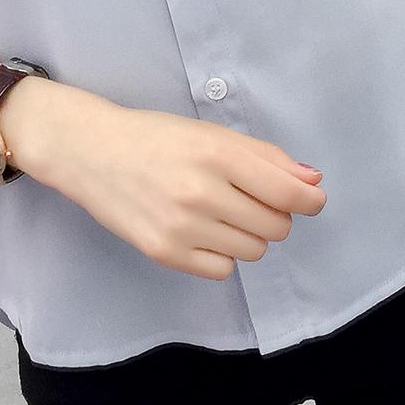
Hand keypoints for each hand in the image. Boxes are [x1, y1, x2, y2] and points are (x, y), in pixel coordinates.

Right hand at [3, 78, 326, 280]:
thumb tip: (312, 183)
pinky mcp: (163, 253)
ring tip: (221, 214)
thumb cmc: (156, 139)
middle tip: (248, 200)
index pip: (287, 193)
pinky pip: (222, 270)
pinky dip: (222, 253)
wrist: (92, 153)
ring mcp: (181, 228)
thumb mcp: (211, 134)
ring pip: (252, 250)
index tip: (310, 201)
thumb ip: (265, 157)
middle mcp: (200, 193)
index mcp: (216, 154)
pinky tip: (203, 232)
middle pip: (276, 227)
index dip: (310, 201)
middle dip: (274, 215)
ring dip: (249, 235)